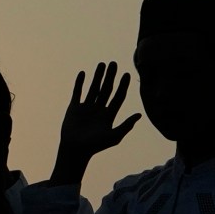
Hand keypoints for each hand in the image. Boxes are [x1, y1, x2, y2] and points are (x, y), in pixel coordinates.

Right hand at [53, 62, 140, 179]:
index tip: (126, 74)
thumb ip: (126, 125)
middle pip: (107, 89)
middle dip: (110, 76)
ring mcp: (86, 108)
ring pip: (93, 88)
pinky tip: (83, 73)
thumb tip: (140, 115)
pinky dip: (80, 83)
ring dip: (97, 76)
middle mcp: (99, 109)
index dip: (123, 86)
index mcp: (109, 115)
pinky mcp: (74, 108)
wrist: (75, 150)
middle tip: (114, 63)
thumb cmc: (95, 146)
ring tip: (102, 64)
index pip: (118, 97)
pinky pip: (78, 92)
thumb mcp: (113, 136)